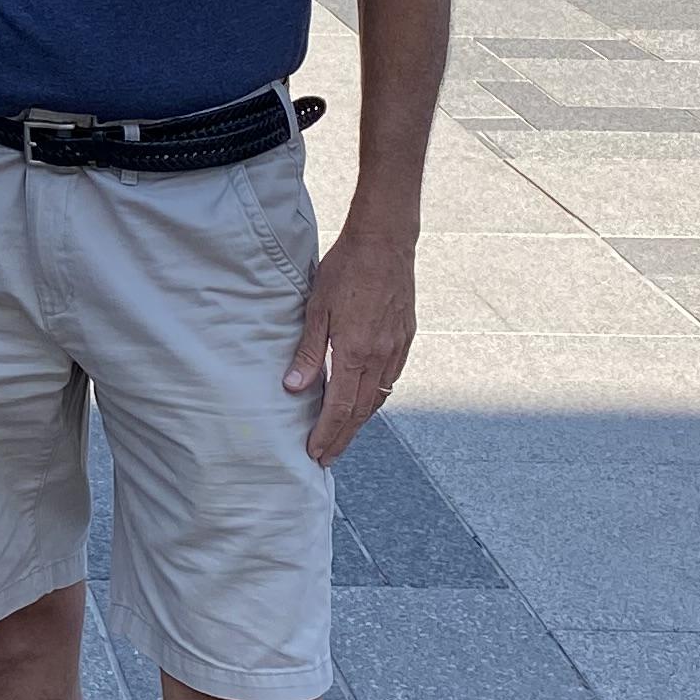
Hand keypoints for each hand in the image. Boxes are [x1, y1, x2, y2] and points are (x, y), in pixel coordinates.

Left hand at [284, 219, 417, 464]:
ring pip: (378, 397)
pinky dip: (376, 397)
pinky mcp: (406, 338)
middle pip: (361, 411)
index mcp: (356, 352)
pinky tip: (365, 400)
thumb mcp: (317, 309)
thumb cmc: (346, 270)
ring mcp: (397, 348)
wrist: (385, 242)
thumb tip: (294, 389)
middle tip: (327, 457)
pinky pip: (390, 379)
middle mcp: (381, 356)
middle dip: (343, 437)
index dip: (327, 434)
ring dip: (360, 421)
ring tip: (342, 435)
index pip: (340, 408)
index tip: (315, 453)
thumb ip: (308, 352)